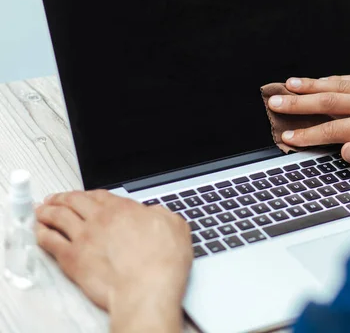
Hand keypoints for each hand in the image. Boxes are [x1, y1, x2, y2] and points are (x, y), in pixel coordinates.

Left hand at [36, 190, 191, 329]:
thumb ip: (162, 214)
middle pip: (74, 201)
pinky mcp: (71, 258)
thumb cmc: (162, 263)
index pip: (100, 195)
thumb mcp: (175, 227)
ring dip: (47, 211)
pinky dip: (42, 234)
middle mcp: (100, 219)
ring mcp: (83, 237)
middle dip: (62, 197)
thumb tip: (156, 213)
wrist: (146, 289)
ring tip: (42, 211)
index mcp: (124, 209)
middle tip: (55, 198)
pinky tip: (40, 233)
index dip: (87, 194)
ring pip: (57, 216)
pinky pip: (49, 241)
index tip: (83, 196)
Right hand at [267, 74, 349, 169]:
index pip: (333, 129)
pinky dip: (336, 77)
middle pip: (328, 101)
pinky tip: (324, 78)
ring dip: (312, 84)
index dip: (307, 134)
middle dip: (298, 102)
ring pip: (339, 85)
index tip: (288, 137)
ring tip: (289, 84)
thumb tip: (343, 150)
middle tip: (274, 102)